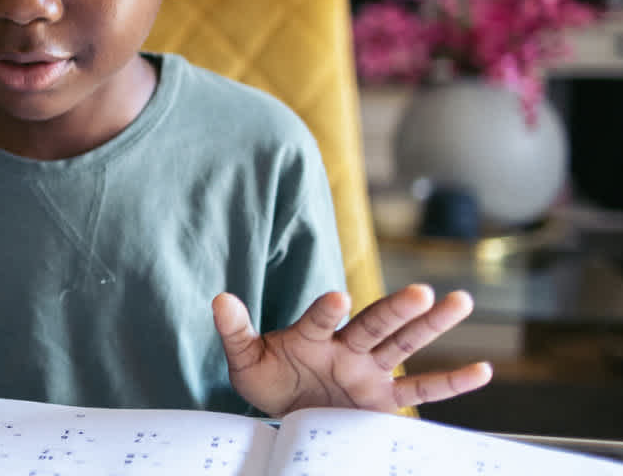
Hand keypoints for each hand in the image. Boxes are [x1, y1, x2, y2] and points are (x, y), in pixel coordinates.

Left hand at [212, 284, 492, 415]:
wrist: (284, 409)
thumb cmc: (267, 377)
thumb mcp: (245, 358)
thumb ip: (235, 330)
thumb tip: (219, 299)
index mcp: (313, 335)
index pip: (320, 319)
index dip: (326, 310)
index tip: (336, 298)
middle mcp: (347, 348)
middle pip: (375, 325)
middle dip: (395, 310)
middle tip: (421, 291)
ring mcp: (369, 371)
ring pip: (404, 345)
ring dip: (430, 325)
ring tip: (458, 300)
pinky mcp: (382, 400)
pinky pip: (421, 390)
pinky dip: (451, 383)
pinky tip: (482, 371)